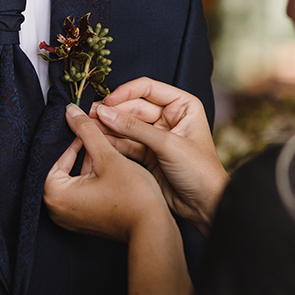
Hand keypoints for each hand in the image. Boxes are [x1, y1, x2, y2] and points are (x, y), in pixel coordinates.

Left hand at [44, 104, 174, 242]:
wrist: (153, 230)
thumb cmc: (131, 197)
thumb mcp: (107, 156)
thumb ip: (86, 131)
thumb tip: (71, 111)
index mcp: (55, 195)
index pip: (55, 156)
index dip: (73, 139)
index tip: (86, 127)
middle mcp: (57, 210)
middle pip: (63, 168)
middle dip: (80, 150)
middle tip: (95, 136)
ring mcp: (70, 219)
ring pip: (74, 179)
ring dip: (89, 164)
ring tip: (107, 151)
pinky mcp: (84, 221)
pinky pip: (81, 193)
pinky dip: (92, 179)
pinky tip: (110, 169)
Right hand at [91, 78, 227, 234]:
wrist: (206, 206)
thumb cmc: (200, 171)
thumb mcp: (168, 145)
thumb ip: (135, 128)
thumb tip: (105, 112)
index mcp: (183, 105)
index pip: (148, 89)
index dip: (125, 93)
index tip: (106, 102)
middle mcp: (170, 117)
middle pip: (134, 106)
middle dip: (113, 111)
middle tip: (90, 115)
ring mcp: (157, 136)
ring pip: (127, 125)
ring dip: (108, 126)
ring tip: (88, 127)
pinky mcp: (148, 154)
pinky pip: (126, 143)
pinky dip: (112, 142)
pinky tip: (97, 140)